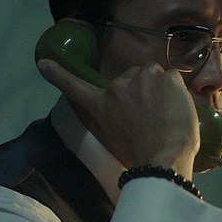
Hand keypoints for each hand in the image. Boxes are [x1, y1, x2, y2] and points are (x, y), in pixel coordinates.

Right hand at [37, 59, 198, 179]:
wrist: (162, 158)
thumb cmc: (142, 157)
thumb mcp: (116, 139)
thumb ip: (117, 119)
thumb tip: (130, 116)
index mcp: (101, 106)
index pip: (74, 86)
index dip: (58, 75)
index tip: (43, 63)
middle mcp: (117, 87)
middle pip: (132, 76)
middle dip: (141, 89)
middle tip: (151, 114)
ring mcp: (142, 79)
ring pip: (154, 74)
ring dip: (160, 87)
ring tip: (166, 113)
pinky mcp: (165, 77)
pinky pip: (174, 77)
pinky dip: (178, 91)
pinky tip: (178, 109)